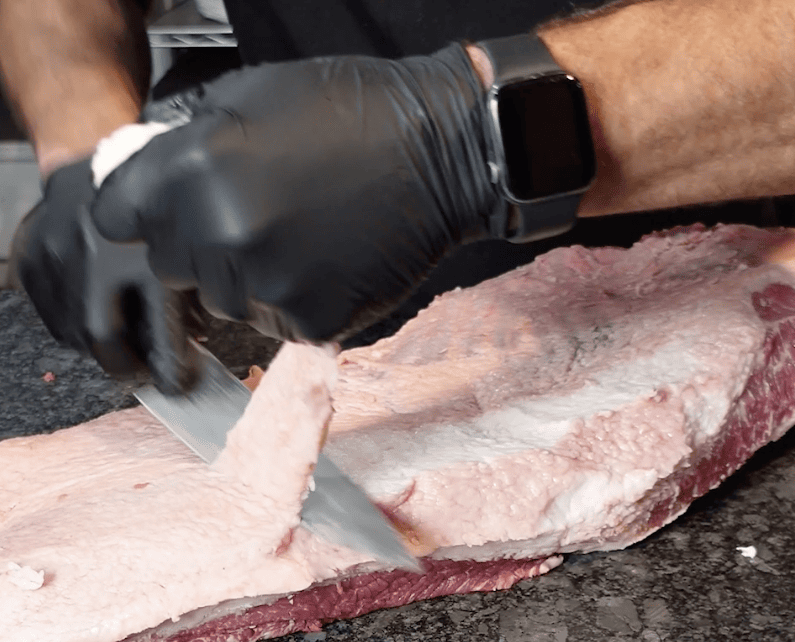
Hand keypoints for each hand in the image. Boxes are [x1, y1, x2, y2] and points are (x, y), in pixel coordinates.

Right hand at [12, 159, 203, 392]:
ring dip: (98, 346)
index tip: (179, 386)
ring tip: (121, 343)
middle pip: (102, 336)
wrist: (99, 159)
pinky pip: (47, 311)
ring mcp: (56, 252)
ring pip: (71, 330)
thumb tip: (196, 343)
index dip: (170, 369)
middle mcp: (98, 253)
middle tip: (141, 376)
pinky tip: (92, 313)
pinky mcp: (30, 254)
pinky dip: (70, 323)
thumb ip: (189, 294)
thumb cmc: (154, 208)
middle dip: (124, 366)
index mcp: (148, 252)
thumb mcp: (184, 246)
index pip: (159, 333)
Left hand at [92, 44, 501, 342]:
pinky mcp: (312, 320)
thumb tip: (148, 181)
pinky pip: (279, 323)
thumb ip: (186, 143)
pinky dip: (298, 301)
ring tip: (303, 237)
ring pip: (227, 301)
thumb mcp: (251, 96)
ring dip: (252, 278)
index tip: (168, 214)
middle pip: (174, 267)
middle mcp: (220, 231)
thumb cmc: (351, 114)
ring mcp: (268, 283)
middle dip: (203, 246)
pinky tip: (330, 261)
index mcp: (192, 168)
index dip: (145, 214)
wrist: (443, 150)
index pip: (119, 218)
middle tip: (259, 217)